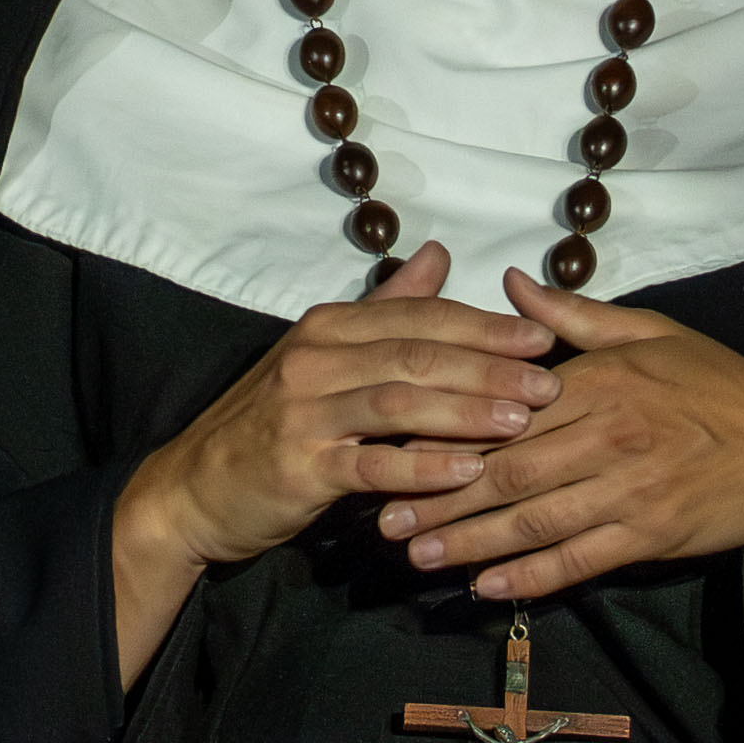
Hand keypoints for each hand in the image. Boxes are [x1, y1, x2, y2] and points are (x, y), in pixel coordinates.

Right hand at [109, 248, 560, 681]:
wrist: (194, 488)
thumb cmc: (272, 423)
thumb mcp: (325, 356)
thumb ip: (388, 309)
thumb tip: (440, 254)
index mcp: (329, 326)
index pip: (419, 316)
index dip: (485, 325)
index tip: (544, 337)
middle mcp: (315, 359)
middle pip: (417, 354)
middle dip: (490, 366)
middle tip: (549, 382)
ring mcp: (304, 412)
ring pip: (400, 403)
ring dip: (467, 412)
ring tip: (523, 421)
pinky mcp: (299, 466)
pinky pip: (373, 464)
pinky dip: (424, 467)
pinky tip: (468, 473)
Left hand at [395, 276, 743, 612]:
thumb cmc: (718, 385)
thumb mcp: (650, 332)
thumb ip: (573, 316)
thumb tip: (511, 283)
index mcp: (603, 380)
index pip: (507, 409)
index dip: (447, 431)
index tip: (395, 446)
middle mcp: (611, 436)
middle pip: (509, 471)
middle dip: (440, 497)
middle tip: (382, 516)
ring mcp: (630, 491)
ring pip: (534, 522)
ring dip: (469, 542)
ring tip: (416, 556)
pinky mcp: (650, 535)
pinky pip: (578, 560)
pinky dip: (528, 577)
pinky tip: (485, 586)